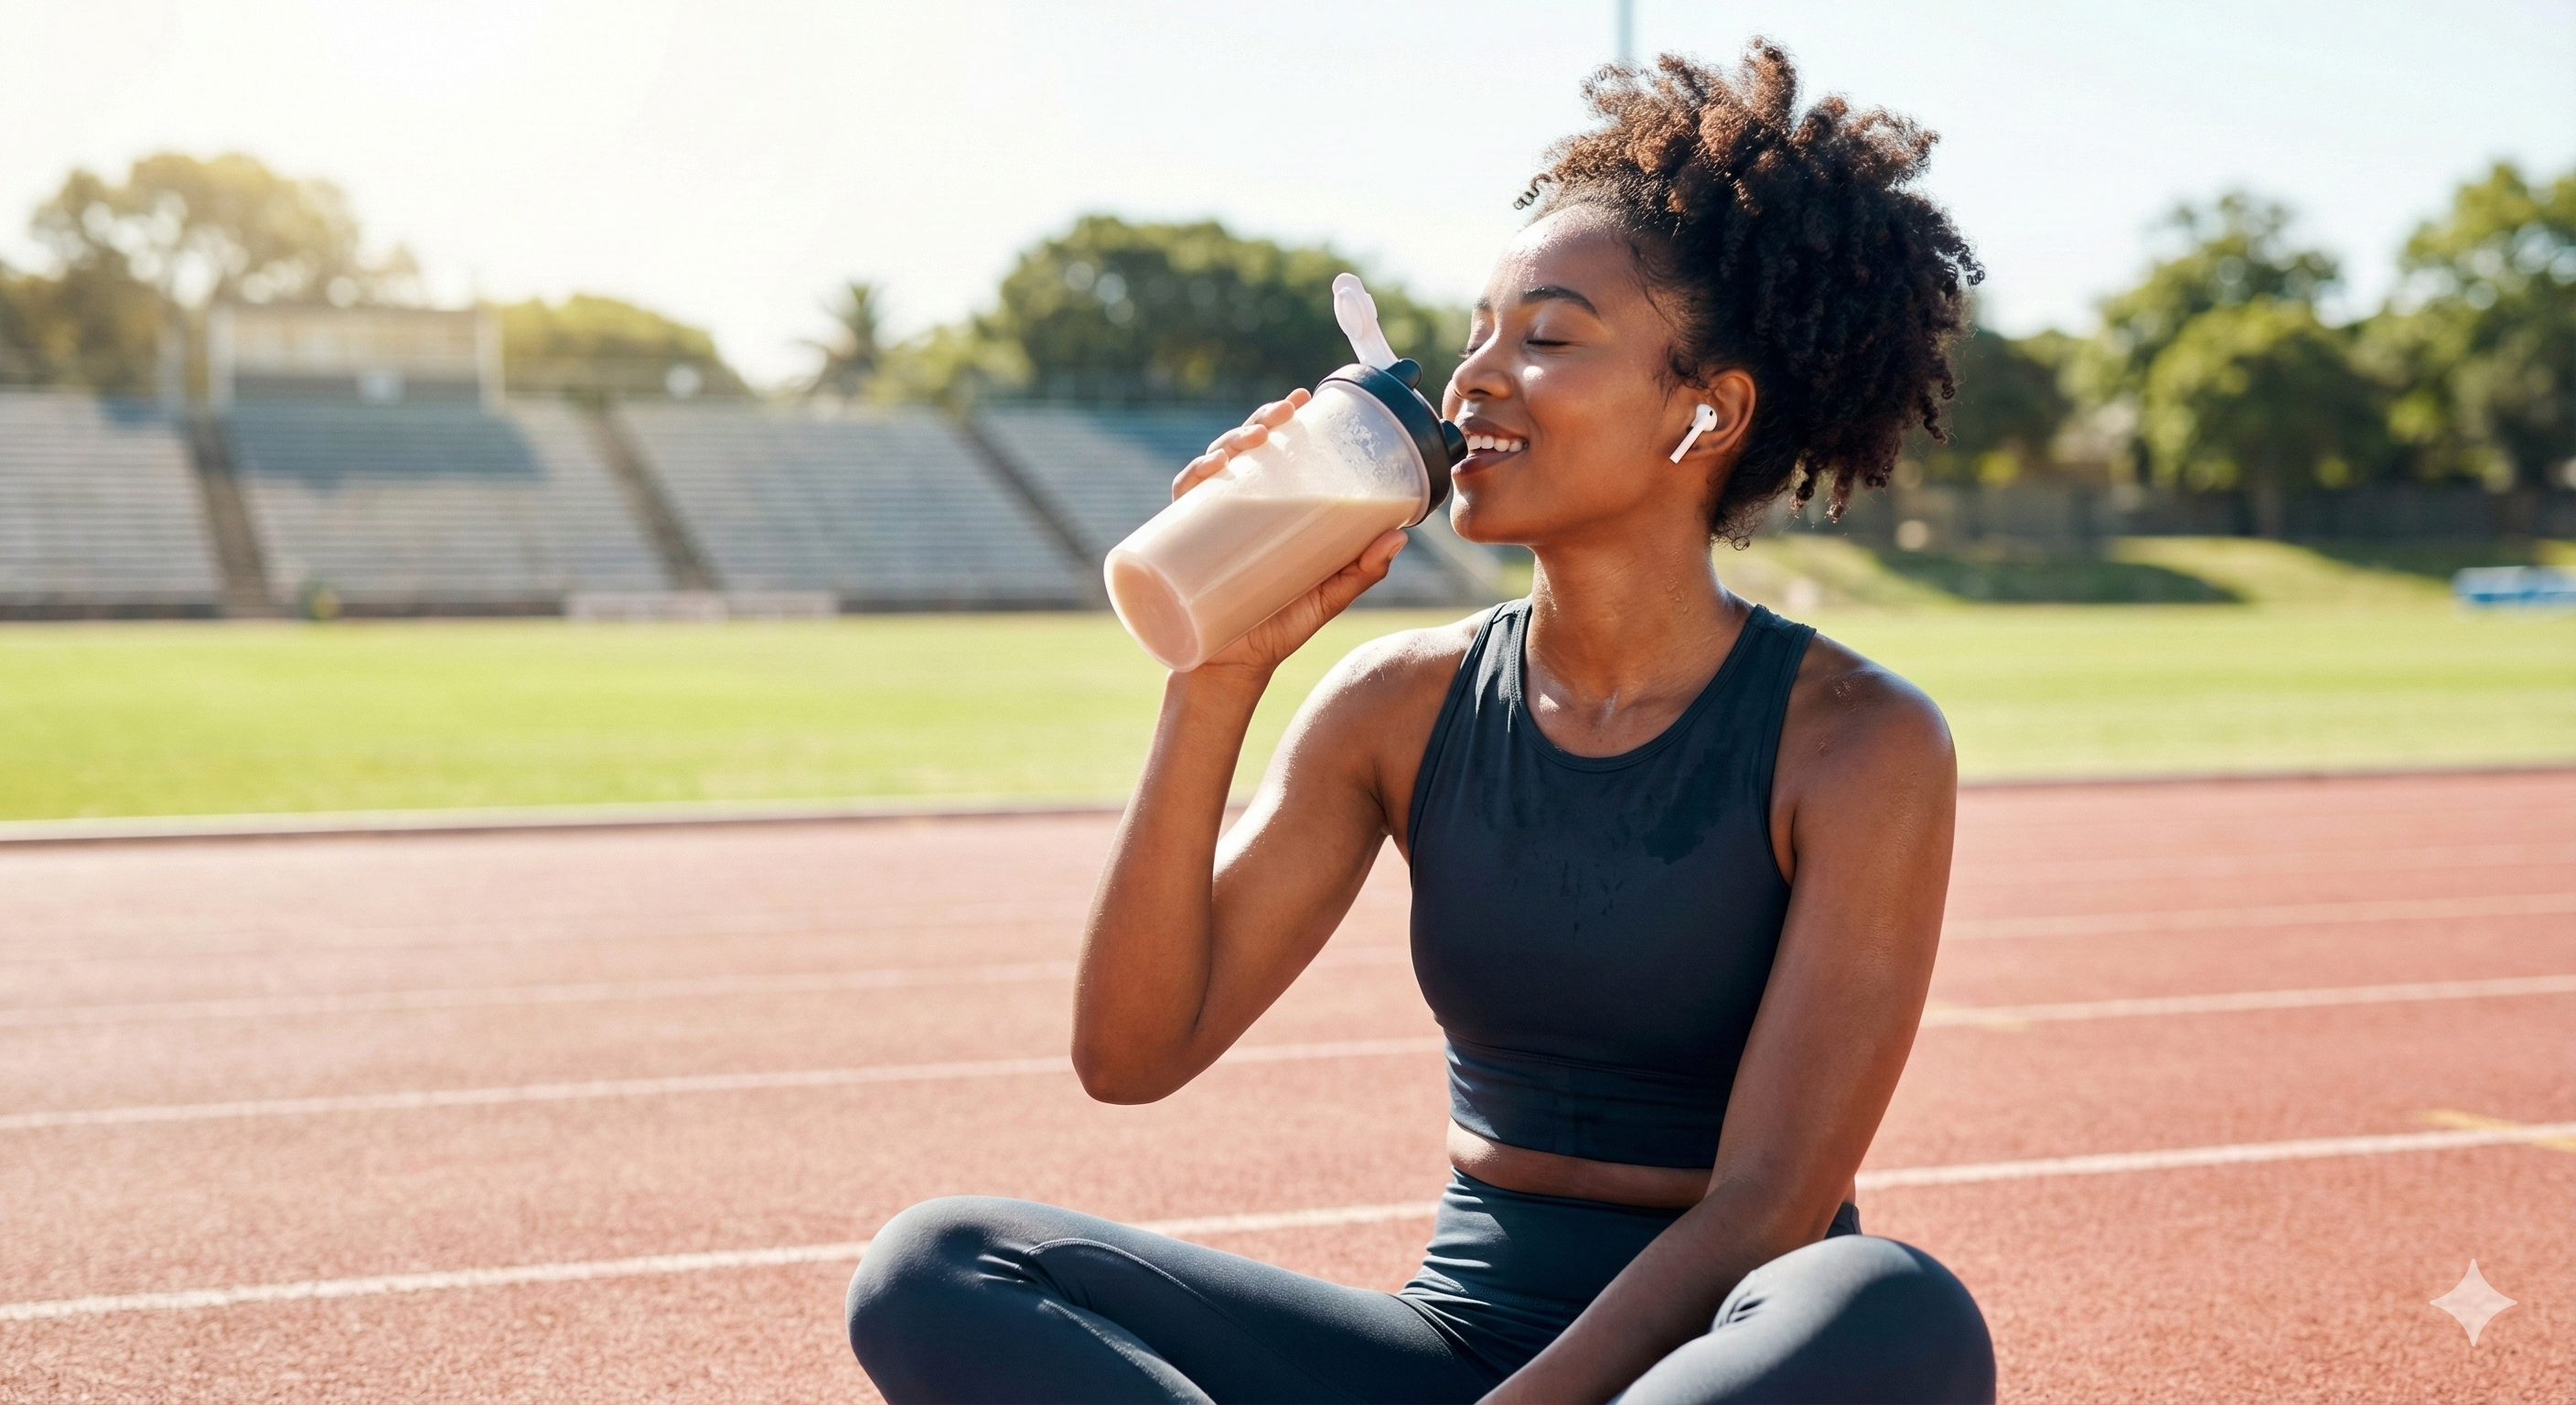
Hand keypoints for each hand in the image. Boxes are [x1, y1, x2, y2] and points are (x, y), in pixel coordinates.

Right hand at [1167, 389, 1407, 677]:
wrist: (1234, 669)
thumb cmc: (1280, 628)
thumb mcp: (1329, 596)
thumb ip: (1362, 570)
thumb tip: (1400, 537)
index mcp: (1267, 510)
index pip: (1271, 452)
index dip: (1280, 419)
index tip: (1302, 398)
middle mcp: (1234, 509)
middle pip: (1240, 450)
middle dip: (1259, 422)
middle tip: (1283, 414)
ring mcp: (1206, 525)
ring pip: (1211, 466)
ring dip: (1229, 442)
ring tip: (1255, 439)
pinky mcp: (1183, 546)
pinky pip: (1182, 503)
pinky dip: (1193, 480)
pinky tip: (1210, 471)